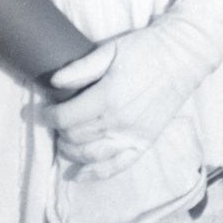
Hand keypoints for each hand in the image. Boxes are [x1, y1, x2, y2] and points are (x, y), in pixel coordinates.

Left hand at [44, 21, 205, 173]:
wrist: (182, 56)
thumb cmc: (146, 48)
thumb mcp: (110, 49)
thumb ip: (81, 68)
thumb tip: (53, 82)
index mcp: (106, 98)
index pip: (66, 118)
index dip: (48, 116)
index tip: (40, 111)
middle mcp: (117, 122)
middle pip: (75, 138)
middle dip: (59, 131)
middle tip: (54, 121)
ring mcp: (131, 136)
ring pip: (91, 155)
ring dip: (71, 153)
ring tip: (63, 143)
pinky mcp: (144, 143)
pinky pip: (116, 166)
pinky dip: (95, 174)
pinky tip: (78, 174)